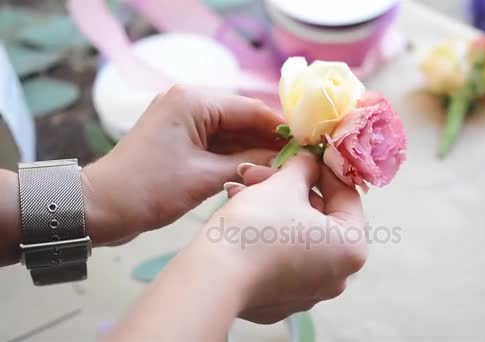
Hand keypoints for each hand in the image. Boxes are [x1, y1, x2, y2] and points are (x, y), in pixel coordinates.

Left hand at [82, 86, 283, 245]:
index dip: (281, 127)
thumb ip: (249, 162)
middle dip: (268, 140)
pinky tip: (256, 170)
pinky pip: (217, 142)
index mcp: (194, 100)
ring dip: (253, 150)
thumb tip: (284, 158)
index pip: (250, 109)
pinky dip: (235, 156)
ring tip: (283, 169)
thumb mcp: (205, 176)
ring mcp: (183, 119)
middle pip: (242, 118)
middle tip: (299, 161)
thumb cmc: (149, 189)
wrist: (101, 207)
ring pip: (231, 132)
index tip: (308, 143)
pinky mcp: (180, 137)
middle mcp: (189, 101)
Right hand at [197, 152, 367, 323]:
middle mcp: (337, 276)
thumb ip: (304, 168)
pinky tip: (241, 215)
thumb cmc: (257, 226)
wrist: (214, 276)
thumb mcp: (284, 185)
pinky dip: (267, 235)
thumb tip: (310, 163)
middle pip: (318, 216)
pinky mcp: (281, 301)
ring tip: (240, 188)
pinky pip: (282, 258)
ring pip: (297, 235)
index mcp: (351, 248)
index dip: (322, 168)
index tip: (304, 154)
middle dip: (287, 188)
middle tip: (259, 172)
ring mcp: (309, 292)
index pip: (346, 195)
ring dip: (273, 206)